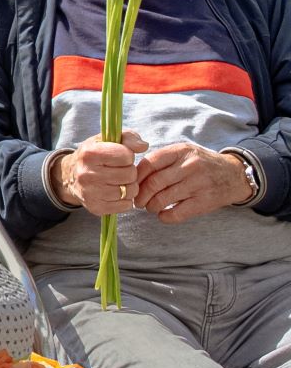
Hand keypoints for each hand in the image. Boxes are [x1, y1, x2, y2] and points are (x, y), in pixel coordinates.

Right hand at [54, 134, 145, 215]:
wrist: (69, 176)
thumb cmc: (93, 156)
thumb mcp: (106, 139)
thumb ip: (128, 137)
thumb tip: (144, 146)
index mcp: (89, 153)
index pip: (126, 155)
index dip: (127, 155)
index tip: (119, 157)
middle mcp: (87, 174)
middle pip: (130, 174)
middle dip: (129, 171)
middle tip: (120, 170)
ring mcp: (90, 193)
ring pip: (130, 191)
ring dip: (129, 186)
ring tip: (119, 181)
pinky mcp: (95, 207)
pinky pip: (126, 206)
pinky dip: (125, 200)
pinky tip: (116, 193)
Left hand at [133, 142, 254, 223]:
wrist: (235, 175)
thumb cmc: (201, 164)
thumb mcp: (184, 153)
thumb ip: (161, 160)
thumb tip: (132, 175)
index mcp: (181, 151)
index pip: (149, 164)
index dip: (136, 177)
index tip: (132, 185)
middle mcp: (190, 166)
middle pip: (154, 183)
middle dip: (141, 195)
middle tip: (138, 201)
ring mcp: (198, 184)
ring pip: (162, 199)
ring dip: (151, 206)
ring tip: (150, 207)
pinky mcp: (205, 202)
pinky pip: (176, 213)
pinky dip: (164, 217)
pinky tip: (163, 215)